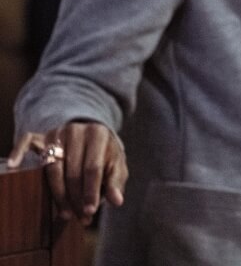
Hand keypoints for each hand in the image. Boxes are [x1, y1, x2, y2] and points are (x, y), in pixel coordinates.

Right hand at [7, 122, 127, 224]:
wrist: (92, 134)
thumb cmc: (104, 154)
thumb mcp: (115, 165)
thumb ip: (115, 181)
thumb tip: (117, 201)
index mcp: (98, 134)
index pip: (93, 167)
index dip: (91, 191)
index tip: (90, 211)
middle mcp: (76, 130)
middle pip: (72, 171)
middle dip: (76, 198)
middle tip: (80, 218)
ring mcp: (57, 132)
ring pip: (53, 168)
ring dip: (58, 194)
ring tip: (66, 213)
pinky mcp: (41, 135)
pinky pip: (26, 141)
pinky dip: (18, 152)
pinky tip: (14, 166)